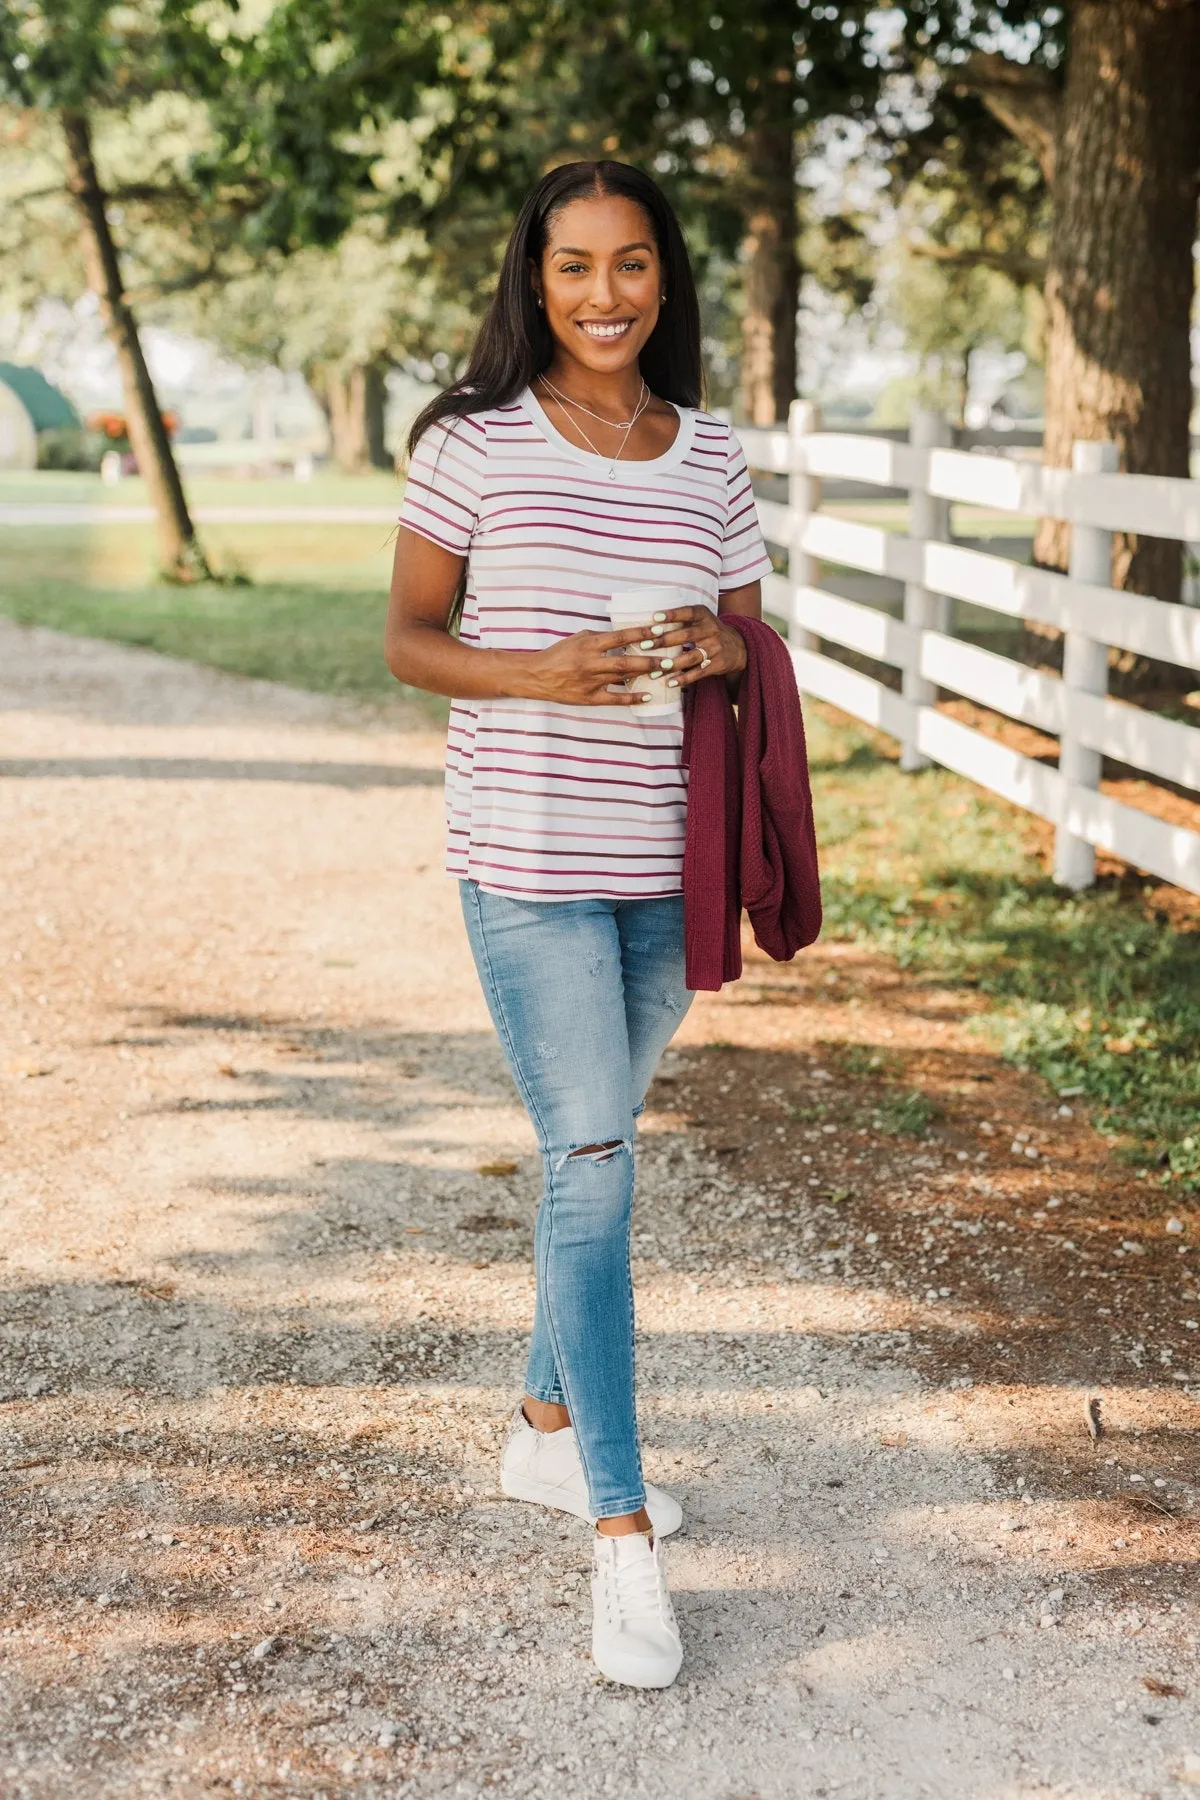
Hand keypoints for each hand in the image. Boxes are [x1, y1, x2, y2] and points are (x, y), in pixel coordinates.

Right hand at [518, 625, 664, 705]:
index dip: (641, 634)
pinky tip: (647, 696)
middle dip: (650, 660)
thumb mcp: (578, 639)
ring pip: (623, 678)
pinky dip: (631, 698)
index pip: (620, 637)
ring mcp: (591, 681)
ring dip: (644, 675)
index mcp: (589, 644)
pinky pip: (614, 698)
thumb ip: (601, 637)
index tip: (659, 631)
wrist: (537, 676)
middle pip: (626, 661)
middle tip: (670, 658)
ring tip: (664, 673)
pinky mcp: (589, 698)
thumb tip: (625, 635)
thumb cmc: (559, 654)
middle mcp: (591, 662)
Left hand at [638, 605, 746, 690]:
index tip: (655, 617)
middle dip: (665, 640)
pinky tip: (670, 682)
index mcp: (704, 616)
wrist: (738, 647)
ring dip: (672, 664)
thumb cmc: (708, 631)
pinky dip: (684, 678)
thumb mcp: (700, 619)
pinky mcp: (717, 664)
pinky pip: (699, 672)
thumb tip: (649, 624)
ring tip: (655, 669)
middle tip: (645, 645)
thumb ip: (681, 620)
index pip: (688, 613)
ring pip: (692, 657)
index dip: (672, 615)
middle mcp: (711, 630)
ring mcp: (715, 648)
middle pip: (686, 635)